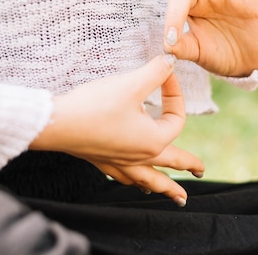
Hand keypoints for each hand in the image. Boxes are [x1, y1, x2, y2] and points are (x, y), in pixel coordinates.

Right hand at [29, 55, 203, 205]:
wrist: (56, 124)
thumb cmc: (95, 106)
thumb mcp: (131, 84)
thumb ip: (155, 72)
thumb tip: (171, 60)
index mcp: (153, 141)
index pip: (176, 119)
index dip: (175, 94)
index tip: (165, 73)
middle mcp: (139, 157)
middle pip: (171, 163)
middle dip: (188, 166)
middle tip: (201, 172)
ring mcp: (119, 163)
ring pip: (148, 178)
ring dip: (163, 186)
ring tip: (176, 196)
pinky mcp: (100, 160)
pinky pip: (125, 176)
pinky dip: (135, 180)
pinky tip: (133, 181)